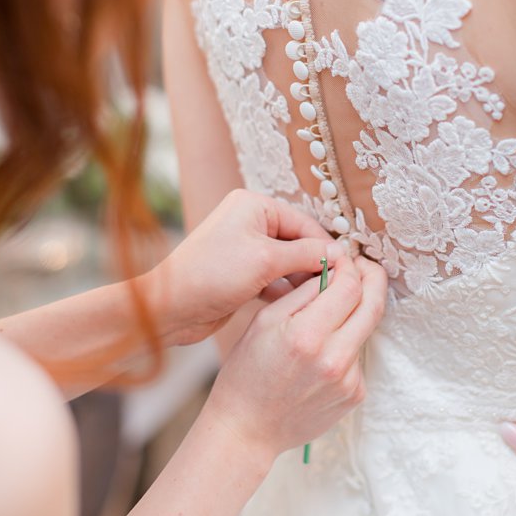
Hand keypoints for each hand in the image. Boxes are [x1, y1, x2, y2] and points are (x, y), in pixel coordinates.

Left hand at [145, 190, 336, 346]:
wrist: (167, 309)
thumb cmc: (211, 276)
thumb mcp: (266, 261)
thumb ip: (307, 254)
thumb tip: (341, 253)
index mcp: (254, 205)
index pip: (306, 223)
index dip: (326, 248)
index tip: (348, 271)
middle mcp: (249, 221)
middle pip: (299, 241)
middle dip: (314, 265)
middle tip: (335, 287)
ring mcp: (244, 248)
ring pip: (288, 262)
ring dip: (301, 279)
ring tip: (317, 298)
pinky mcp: (241, 273)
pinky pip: (275, 277)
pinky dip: (285, 289)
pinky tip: (297, 306)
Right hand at [204, 253, 385, 460]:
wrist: (247, 430)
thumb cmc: (247, 373)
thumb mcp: (264, 323)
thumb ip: (303, 293)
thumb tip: (334, 270)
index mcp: (307, 336)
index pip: (350, 288)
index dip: (352, 267)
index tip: (346, 260)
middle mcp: (334, 358)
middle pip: (373, 306)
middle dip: (373, 279)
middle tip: (363, 268)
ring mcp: (349, 380)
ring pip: (365, 331)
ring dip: (354, 316)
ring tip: (328, 317)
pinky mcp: (356, 395)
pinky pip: (359, 357)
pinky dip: (347, 346)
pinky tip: (321, 356)